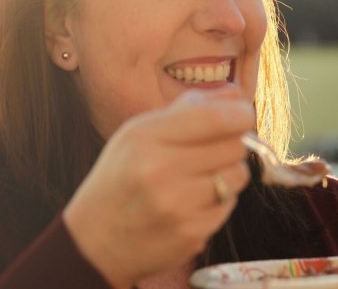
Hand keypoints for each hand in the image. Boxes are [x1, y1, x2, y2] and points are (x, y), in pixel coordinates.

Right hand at [62, 87, 252, 287]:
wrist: (94, 241)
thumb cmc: (121, 177)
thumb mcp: (139, 133)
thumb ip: (187, 109)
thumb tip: (236, 96)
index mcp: (146, 137)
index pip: (216, 118)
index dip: (241, 113)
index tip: (243, 114)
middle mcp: (161, 170)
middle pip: (234, 145)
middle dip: (232, 143)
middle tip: (214, 148)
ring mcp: (177, 206)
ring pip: (238, 176)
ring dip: (228, 173)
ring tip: (201, 176)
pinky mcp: (191, 234)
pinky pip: (229, 205)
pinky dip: (218, 200)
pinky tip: (192, 202)